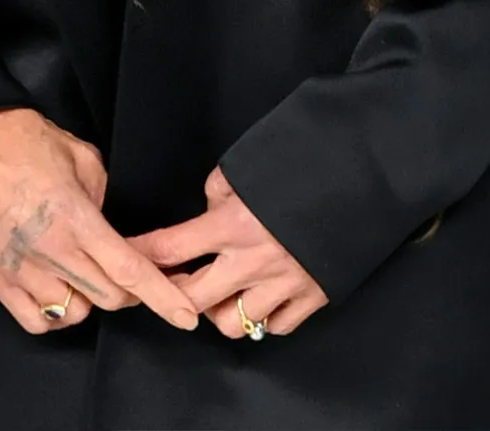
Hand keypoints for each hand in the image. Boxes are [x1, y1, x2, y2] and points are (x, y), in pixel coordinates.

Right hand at [0, 109, 200, 336]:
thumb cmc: (21, 141)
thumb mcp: (81, 156)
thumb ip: (103, 196)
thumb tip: (111, 224)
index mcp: (74, 215)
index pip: (128, 269)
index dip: (162, 296)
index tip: (186, 314)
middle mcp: (48, 249)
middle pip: (107, 297)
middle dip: (128, 291)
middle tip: (128, 273)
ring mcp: (19, 270)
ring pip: (74, 313)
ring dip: (88, 299)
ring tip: (83, 272)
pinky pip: (36, 321)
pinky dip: (54, 314)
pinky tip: (57, 289)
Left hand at [130, 166, 329, 339]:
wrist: (365, 175)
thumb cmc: (305, 162)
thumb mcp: (252, 163)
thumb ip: (221, 188)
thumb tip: (209, 207)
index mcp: (235, 222)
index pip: (172, 248)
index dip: (142, 256)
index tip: (124, 259)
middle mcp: (254, 260)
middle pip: (193, 299)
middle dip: (174, 294)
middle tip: (171, 283)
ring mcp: (283, 284)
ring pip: (230, 324)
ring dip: (218, 310)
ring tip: (222, 289)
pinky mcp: (312, 296)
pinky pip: (273, 326)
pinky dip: (262, 317)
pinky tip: (261, 296)